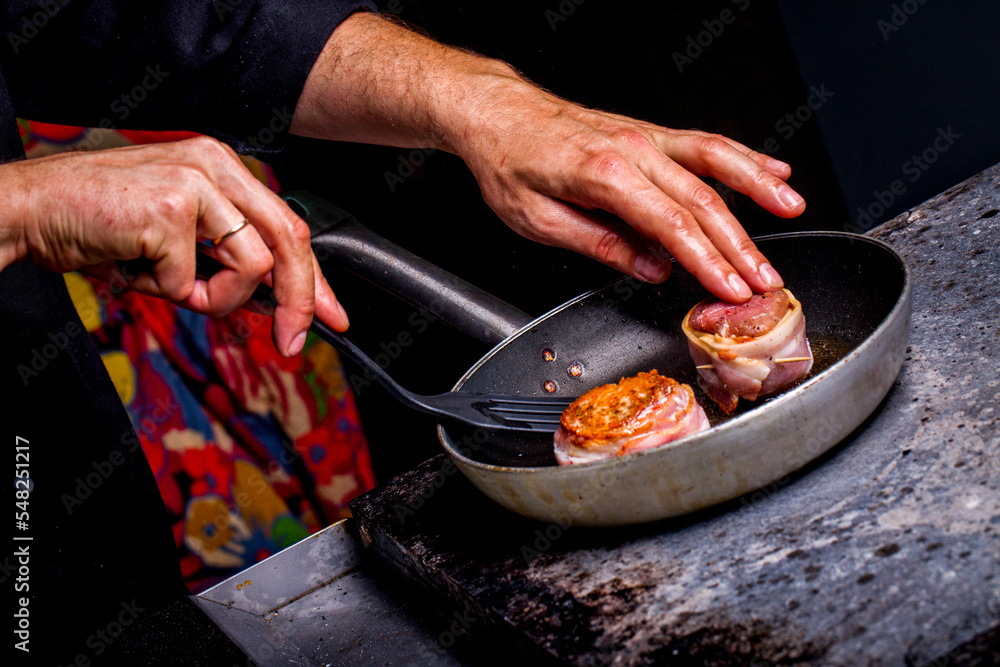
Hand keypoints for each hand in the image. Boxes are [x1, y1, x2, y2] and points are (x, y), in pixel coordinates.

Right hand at [1, 137, 347, 355]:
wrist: (31, 210)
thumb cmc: (98, 224)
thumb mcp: (177, 240)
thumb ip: (224, 261)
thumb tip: (270, 305)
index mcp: (222, 167)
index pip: (289, 224)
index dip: (314, 278)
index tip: (329, 316)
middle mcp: (217, 166)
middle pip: (291, 241)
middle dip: (299, 302)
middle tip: (292, 342)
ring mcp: (197, 182)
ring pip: (252, 267)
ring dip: (212, 298)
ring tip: (165, 284)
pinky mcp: (174, 208)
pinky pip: (196, 281)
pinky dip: (167, 292)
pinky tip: (135, 269)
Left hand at [453, 76, 803, 301]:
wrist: (495, 111)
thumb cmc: (508, 161)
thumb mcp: (538, 219)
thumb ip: (598, 244)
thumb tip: (650, 268)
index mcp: (603, 173)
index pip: (670, 224)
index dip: (706, 261)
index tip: (732, 288)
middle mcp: (632, 148)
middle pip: (702, 199)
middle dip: (740, 244)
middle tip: (767, 279)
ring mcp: (643, 135)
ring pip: (714, 160)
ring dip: (758, 186)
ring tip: (793, 209)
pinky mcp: (646, 132)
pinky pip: (703, 142)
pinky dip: (742, 156)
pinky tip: (771, 169)